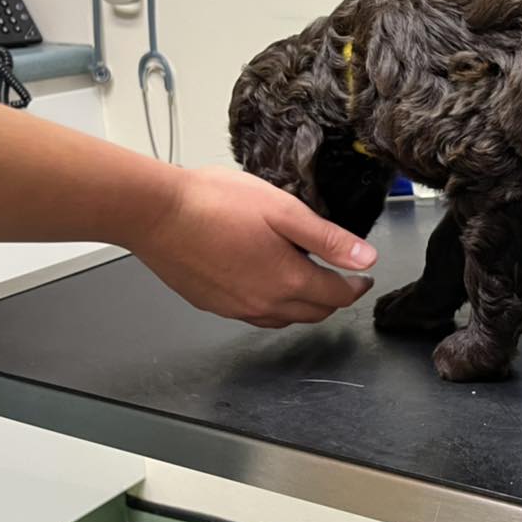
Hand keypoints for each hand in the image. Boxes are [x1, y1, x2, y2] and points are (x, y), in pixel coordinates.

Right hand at [131, 167, 378, 327]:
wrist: (154, 213)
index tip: (363, 276)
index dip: (356, 286)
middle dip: (333, 298)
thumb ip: (328, 238)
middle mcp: (263, 304)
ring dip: (303, 305)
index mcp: (287, 280)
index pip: (337, 296)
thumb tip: (366, 260)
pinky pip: (254, 315)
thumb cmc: (216, 203)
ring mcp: (235, 309)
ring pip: (284, 319)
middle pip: (314, 313)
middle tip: (341, 278)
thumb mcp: (284, 211)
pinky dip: (273, 306)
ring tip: (308, 280)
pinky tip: (268, 284)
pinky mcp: (212, 305)